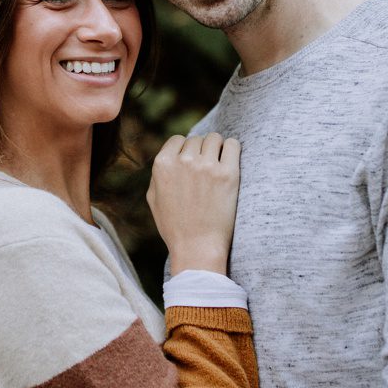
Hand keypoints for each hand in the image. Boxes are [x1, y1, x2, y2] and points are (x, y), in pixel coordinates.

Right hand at [147, 132, 240, 277]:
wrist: (197, 248)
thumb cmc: (175, 227)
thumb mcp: (154, 199)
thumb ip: (159, 174)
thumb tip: (170, 156)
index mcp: (163, 165)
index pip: (178, 140)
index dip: (186, 151)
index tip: (193, 165)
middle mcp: (184, 161)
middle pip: (198, 139)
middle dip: (202, 151)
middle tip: (207, 171)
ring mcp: (207, 166)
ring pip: (215, 138)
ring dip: (217, 149)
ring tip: (219, 166)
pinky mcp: (228, 174)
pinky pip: (234, 145)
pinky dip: (232, 149)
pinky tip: (231, 162)